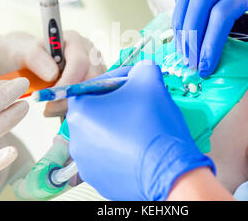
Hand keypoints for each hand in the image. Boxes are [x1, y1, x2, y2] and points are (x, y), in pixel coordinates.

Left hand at [0, 30, 105, 117]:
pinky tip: (58, 109)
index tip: (52, 96)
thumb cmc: (24, 52)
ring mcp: (93, 69)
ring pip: (93, 91)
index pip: (80, 62)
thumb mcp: (22, 52)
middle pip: (92, 78)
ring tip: (50, 108)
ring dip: (73, 104)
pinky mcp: (92, 84)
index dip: (68, 82)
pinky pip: (90, 99)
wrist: (25, 61)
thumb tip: (53, 74)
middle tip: (50, 107)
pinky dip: (74, 108)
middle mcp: (89, 53)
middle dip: (72, 97)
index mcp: (74, 41)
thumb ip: (36, 58)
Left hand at [67, 61, 214, 200]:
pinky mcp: (100, 179)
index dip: (114, 81)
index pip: (92, 87)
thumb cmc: (155, 127)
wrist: (170, 170)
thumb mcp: (150, 82)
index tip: (130, 82)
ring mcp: (87, 163)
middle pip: (95, 112)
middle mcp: (77, 140)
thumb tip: (142, 69)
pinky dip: (121, 149)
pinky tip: (139, 145)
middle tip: (137, 102)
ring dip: (118, 127)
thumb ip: (141, 68)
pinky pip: (108, 157)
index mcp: (81, 113)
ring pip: (101, 136)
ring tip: (140, 125)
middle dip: (115, 104)